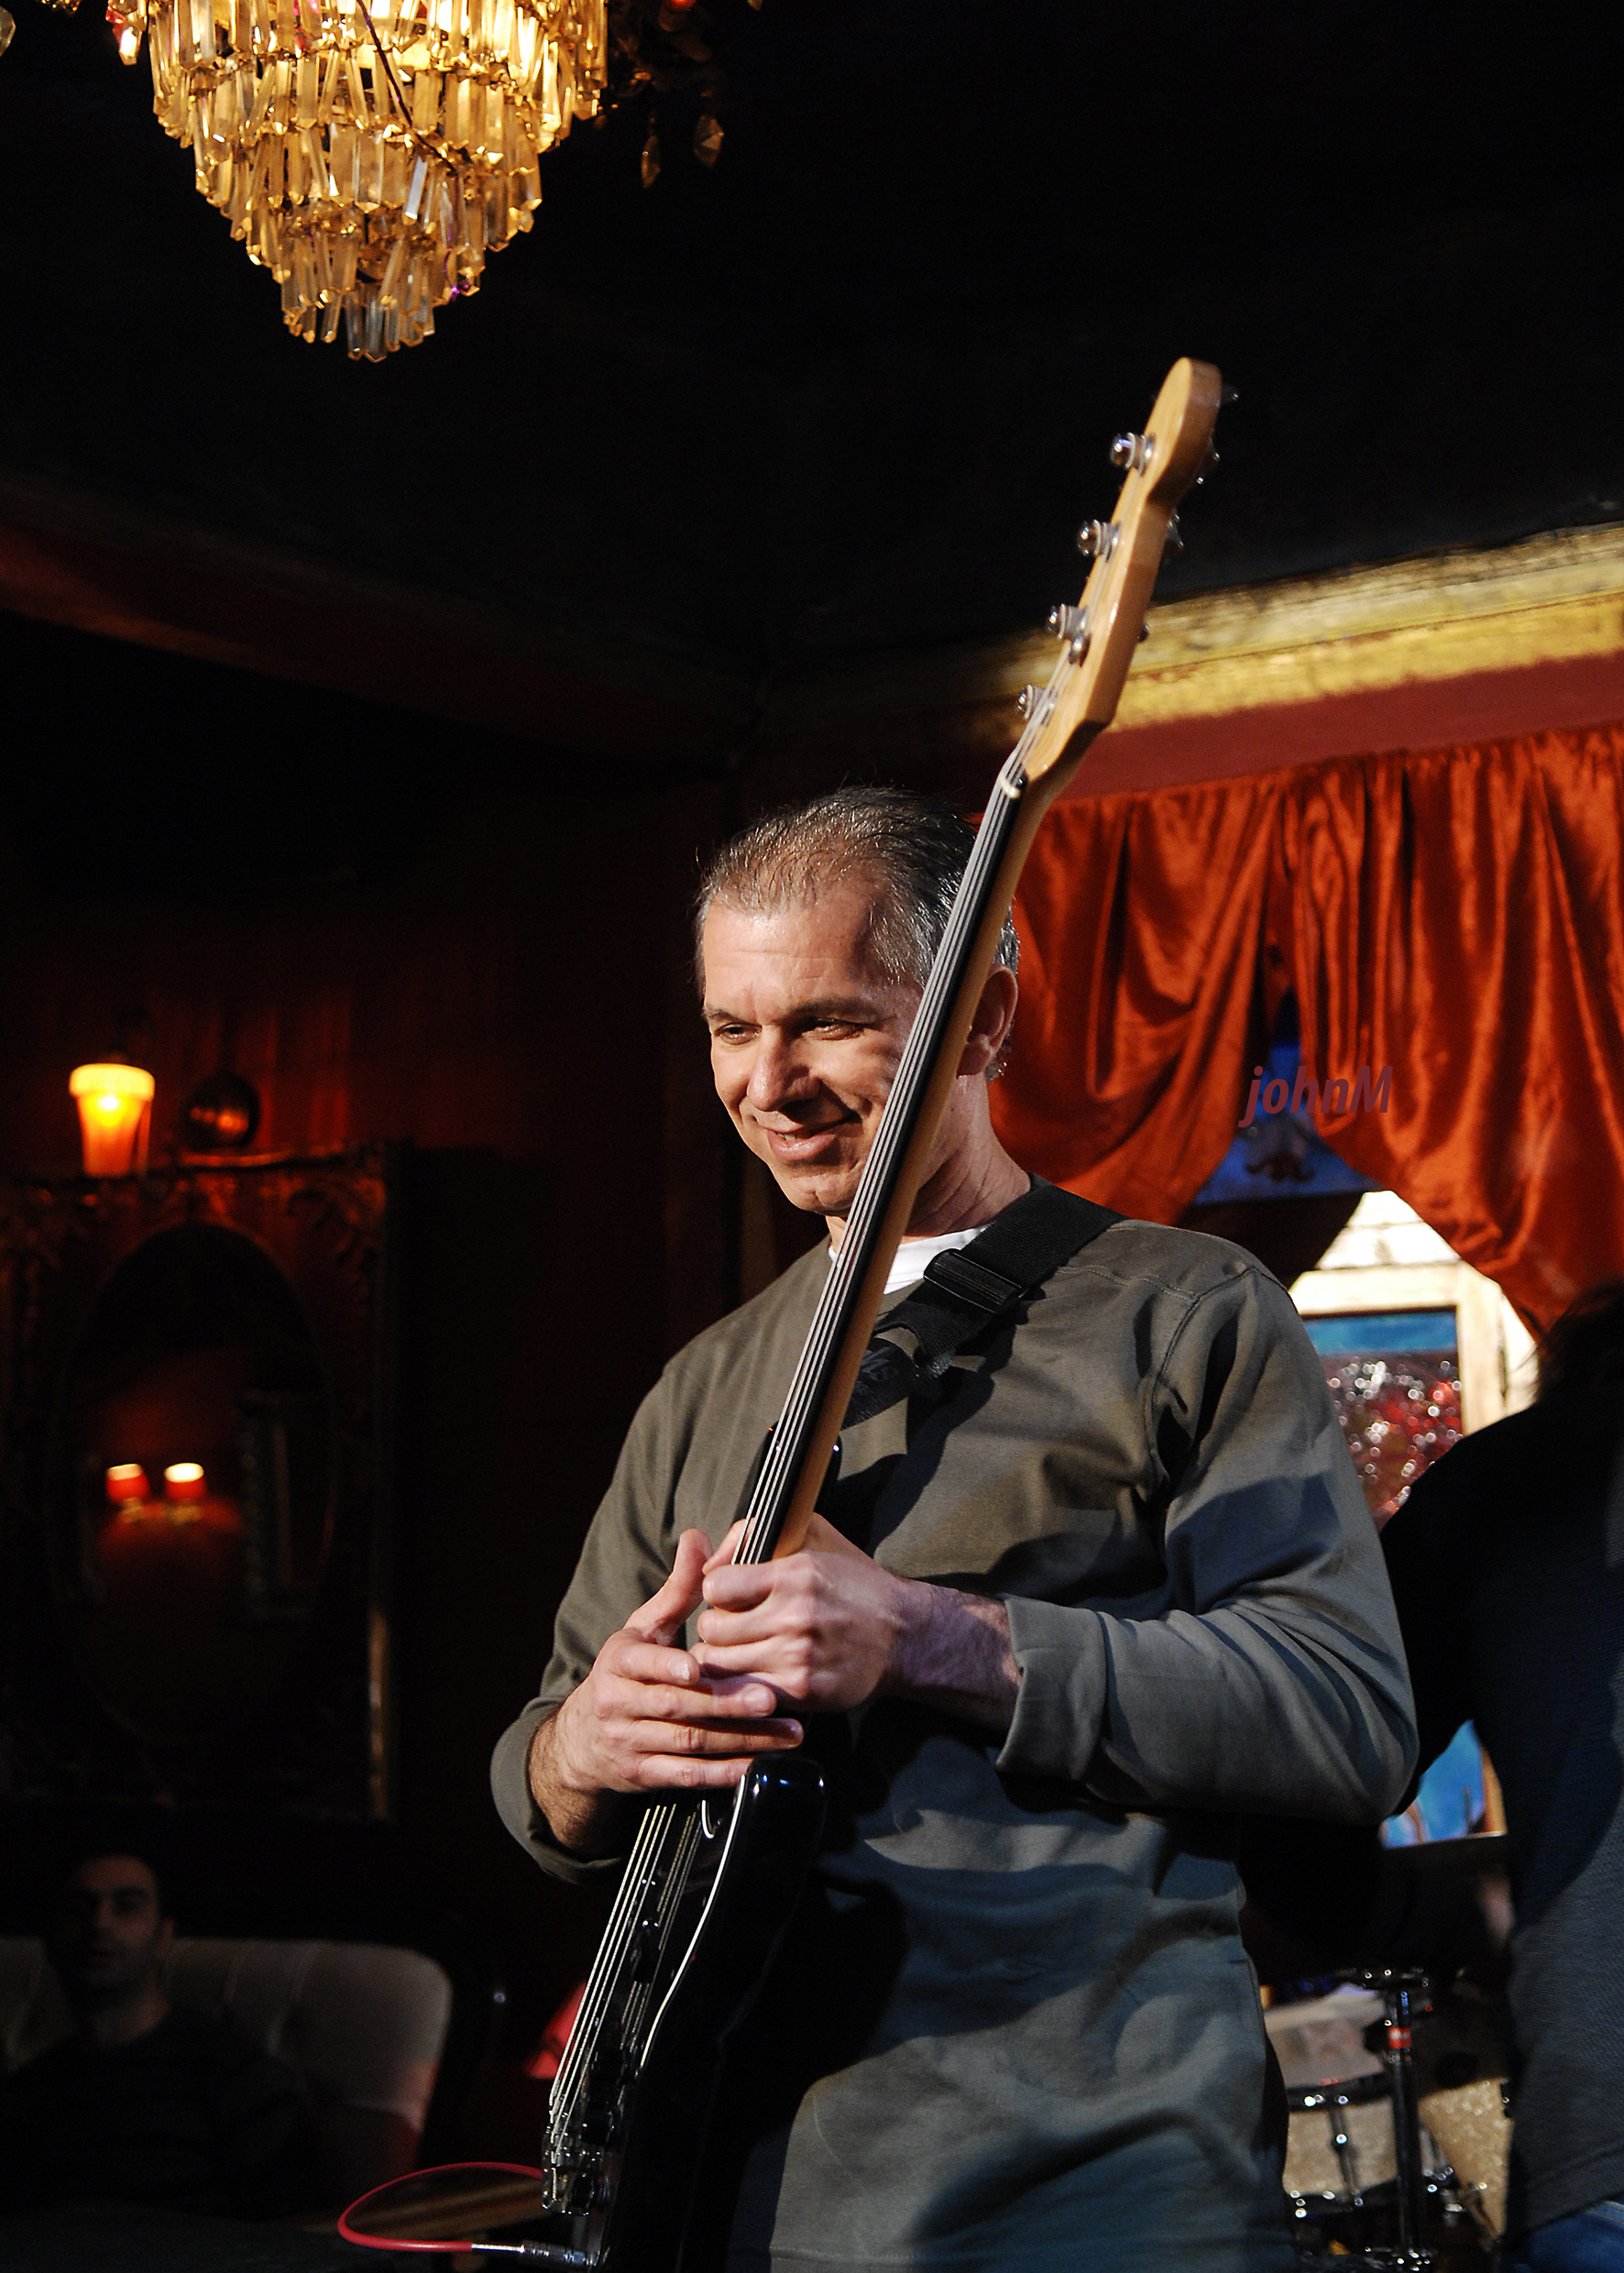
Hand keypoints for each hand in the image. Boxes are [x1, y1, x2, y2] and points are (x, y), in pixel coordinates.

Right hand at [531, 1530, 804, 1850]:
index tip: (699, 1667)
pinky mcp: (644, 1775)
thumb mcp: (643, 1628)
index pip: (643, 1663)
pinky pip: (685, 1776)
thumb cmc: (627, 1671)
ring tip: (785, 1733)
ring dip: (738, 1739)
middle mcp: (620, 1704)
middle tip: (769, 1697)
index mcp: (619, 1662)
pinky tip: (753, 1766)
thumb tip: (698, 1537)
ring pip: (688, 1743)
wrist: (583, 1739)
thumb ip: (677, 1588)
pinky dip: (719, 1774)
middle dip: (725, 1703)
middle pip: (677, 1706)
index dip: (670, 1666)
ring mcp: (631, 1742)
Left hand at [695, 1514, 1020, 1731]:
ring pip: (721, 1663)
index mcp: (796, 1574)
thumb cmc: (852, 1582)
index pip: (715, 1586)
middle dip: (717, 1627)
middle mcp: (796, 1615)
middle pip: (712, 1628)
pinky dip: (740, 1686)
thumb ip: (753, 1533)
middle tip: (734, 1628)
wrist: (902, 1636)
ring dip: (724, 1658)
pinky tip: (753, 1674)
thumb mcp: (812, 1536)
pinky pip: (743, 1692)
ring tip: (741, 1651)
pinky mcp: (802, 1691)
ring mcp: (798, 1657)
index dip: (717, 1591)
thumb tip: (708, 1559)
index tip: (731, 1596)